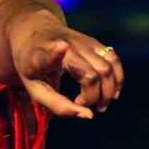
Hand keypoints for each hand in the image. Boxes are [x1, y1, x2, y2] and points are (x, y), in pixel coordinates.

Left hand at [6, 7, 123, 118]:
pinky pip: (113, 59)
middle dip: (95, 97)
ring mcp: (81, 41)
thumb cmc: (32, 66)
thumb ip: (58, 106)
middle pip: (92, 73)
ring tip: (100, 105)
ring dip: (110, 90)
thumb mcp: (35, 89)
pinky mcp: (92, 40)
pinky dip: (117, 78)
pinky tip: (112, 92)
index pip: (47, 55)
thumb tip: (89, 115)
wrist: (33, 32)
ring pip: (107, 66)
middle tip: (84, 106)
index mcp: (40, 57)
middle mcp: (63, 44)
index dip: (55, 54)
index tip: (62, 47)